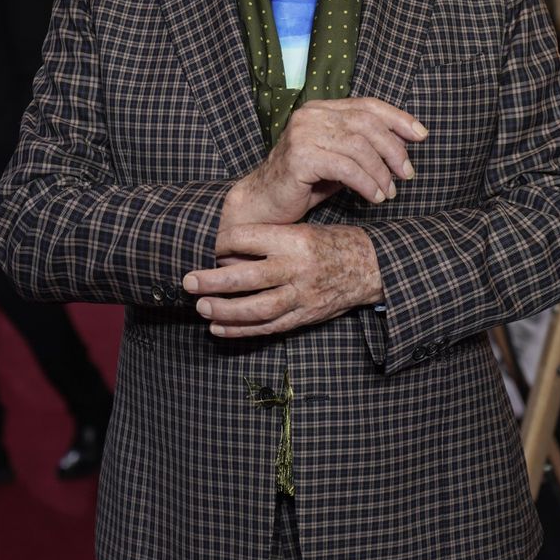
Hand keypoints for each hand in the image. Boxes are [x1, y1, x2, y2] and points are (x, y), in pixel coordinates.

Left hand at [183, 223, 381, 336]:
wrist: (370, 267)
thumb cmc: (332, 243)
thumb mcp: (303, 229)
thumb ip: (270, 240)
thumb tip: (226, 251)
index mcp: (296, 239)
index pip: (249, 239)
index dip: (223, 242)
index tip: (208, 246)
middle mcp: (298, 268)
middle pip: (248, 277)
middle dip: (214, 281)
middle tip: (189, 281)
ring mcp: (302, 296)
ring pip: (257, 308)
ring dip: (225, 310)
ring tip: (201, 307)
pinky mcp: (305, 316)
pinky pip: (270, 327)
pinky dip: (242, 330)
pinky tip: (219, 327)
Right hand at [220, 98, 426, 228]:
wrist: (263, 203)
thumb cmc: (304, 183)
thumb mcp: (338, 159)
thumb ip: (362, 146)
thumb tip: (404, 145)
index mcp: (320, 109)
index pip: (367, 105)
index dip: (398, 118)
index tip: (421, 135)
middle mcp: (310, 115)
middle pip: (367, 124)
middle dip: (394, 150)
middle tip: (407, 174)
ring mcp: (303, 134)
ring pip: (359, 146)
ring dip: (381, 172)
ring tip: (389, 192)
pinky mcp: (300, 157)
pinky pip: (346, 168)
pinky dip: (366, 183)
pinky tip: (374, 197)